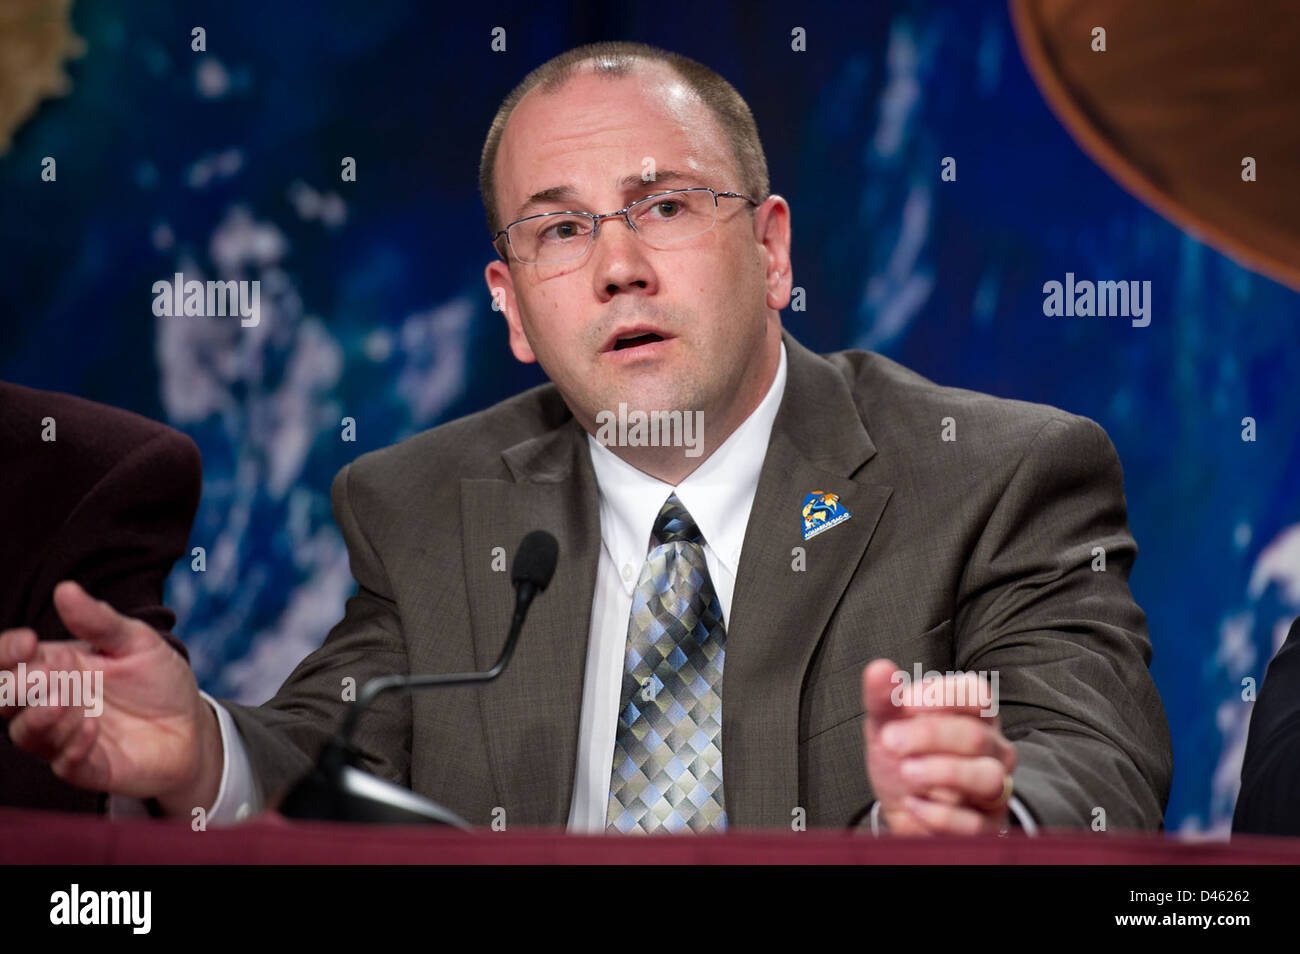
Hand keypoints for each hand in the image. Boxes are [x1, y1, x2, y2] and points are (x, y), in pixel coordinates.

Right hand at [0, 581, 221, 814]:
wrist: (192, 726)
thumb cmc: (158, 680)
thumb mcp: (136, 641)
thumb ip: (100, 621)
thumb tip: (65, 589)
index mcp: (57, 666)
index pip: (11, 660)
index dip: (7, 651)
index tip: (27, 643)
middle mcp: (51, 702)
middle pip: (6, 699)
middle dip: (15, 688)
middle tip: (45, 676)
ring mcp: (64, 737)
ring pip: (26, 734)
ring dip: (41, 718)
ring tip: (67, 701)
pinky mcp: (86, 768)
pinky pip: (64, 764)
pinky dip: (72, 748)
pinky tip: (91, 728)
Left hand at [862, 658, 1016, 834]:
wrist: (902, 805)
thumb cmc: (902, 753)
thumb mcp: (887, 723)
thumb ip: (884, 697)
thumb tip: (878, 669)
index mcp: (974, 713)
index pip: (976, 694)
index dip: (941, 697)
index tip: (905, 703)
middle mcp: (992, 748)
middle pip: (975, 736)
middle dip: (928, 736)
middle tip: (890, 741)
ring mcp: (995, 788)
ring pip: (987, 778)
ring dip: (942, 773)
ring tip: (906, 771)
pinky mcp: (987, 825)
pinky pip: (973, 823)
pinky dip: (938, 814)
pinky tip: (912, 804)